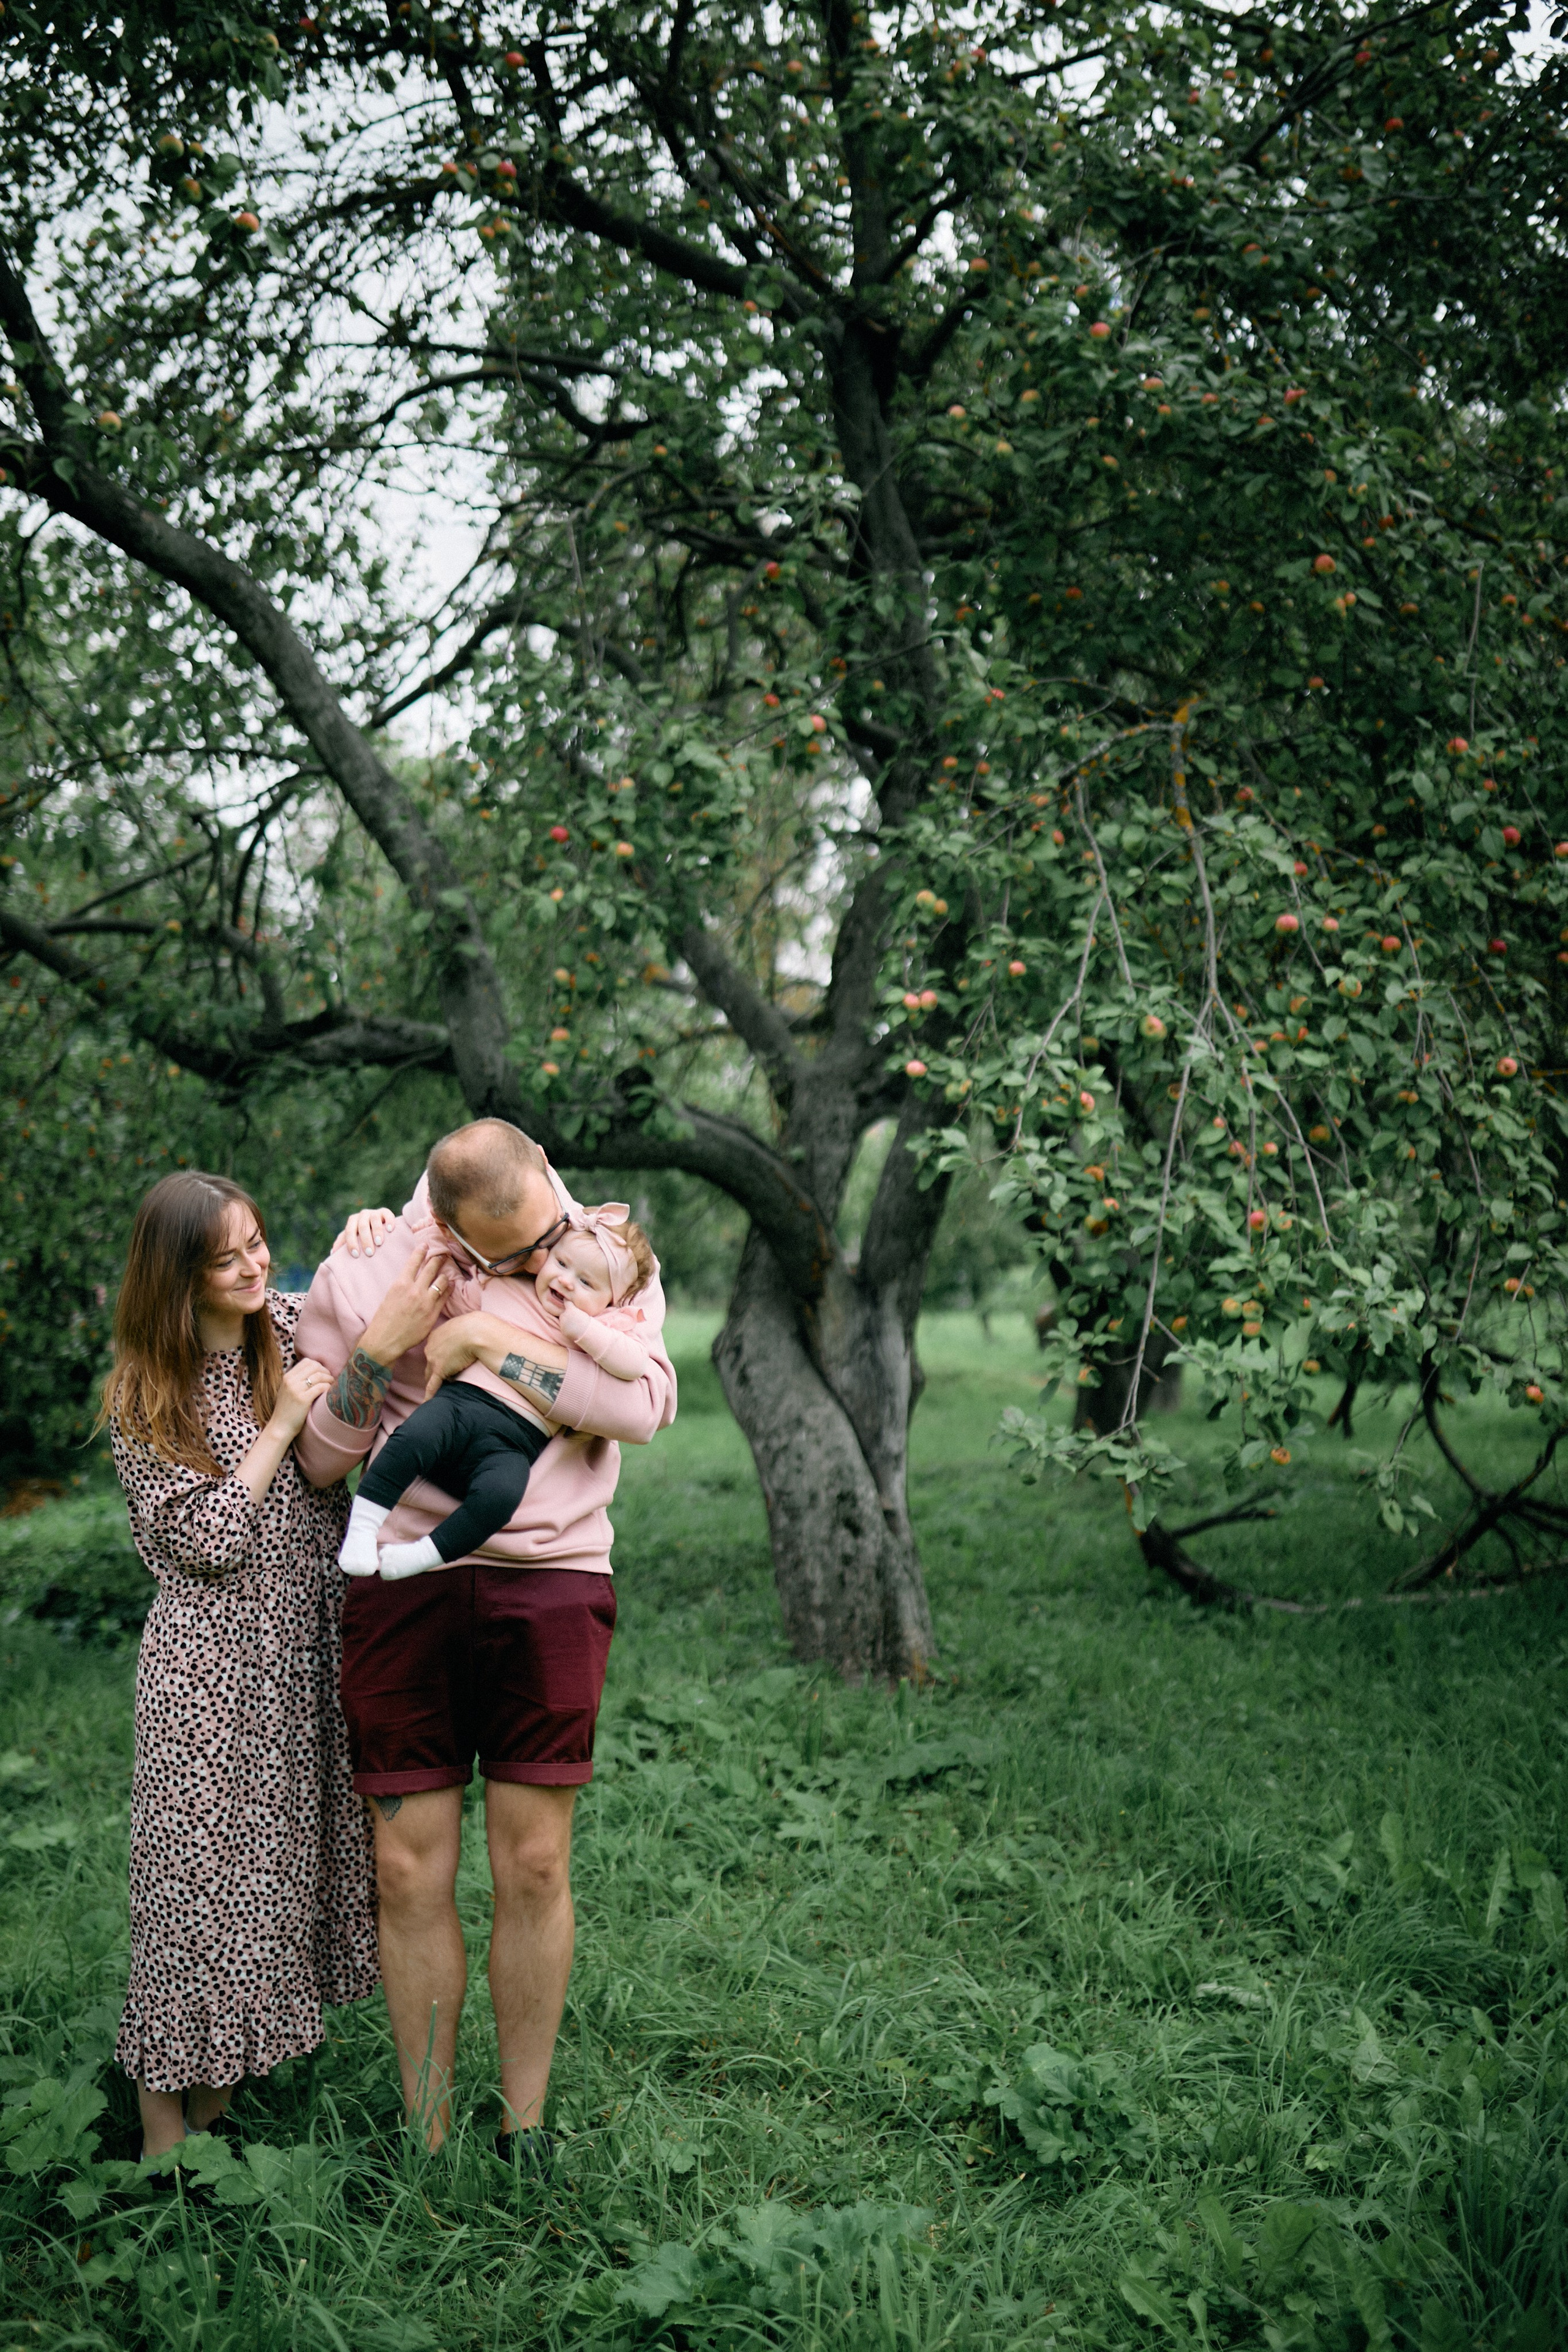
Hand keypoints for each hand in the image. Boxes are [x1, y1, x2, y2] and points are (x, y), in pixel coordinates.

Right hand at [268, 1357, 333, 1441]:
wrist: (280, 1427)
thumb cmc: (286, 1410)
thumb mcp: (287, 1390)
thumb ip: (296, 1380)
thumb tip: (315, 1372)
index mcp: (287, 1377)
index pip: (307, 1362)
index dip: (318, 1366)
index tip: (323, 1374)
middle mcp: (290, 1381)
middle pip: (314, 1366)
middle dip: (325, 1371)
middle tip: (330, 1379)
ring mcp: (296, 1389)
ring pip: (319, 1375)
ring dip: (329, 1379)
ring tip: (332, 1385)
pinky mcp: (303, 1399)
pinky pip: (320, 1387)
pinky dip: (328, 1387)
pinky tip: (329, 1392)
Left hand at [334, 1206, 396, 1258]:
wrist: (379, 1228)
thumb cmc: (362, 1238)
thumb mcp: (352, 1239)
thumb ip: (342, 1244)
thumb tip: (332, 1253)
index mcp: (352, 1221)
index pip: (349, 1231)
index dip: (352, 1243)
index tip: (356, 1255)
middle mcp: (362, 1215)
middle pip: (362, 1226)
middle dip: (365, 1240)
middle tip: (369, 1253)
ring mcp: (374, 1212)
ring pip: (374, 1219)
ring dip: (376, 1231)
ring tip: (379, 1243)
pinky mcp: (385, 1212)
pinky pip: (387, 1214)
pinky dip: (389, 1221)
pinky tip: (390, 1230)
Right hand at [356, 1244, 451, 1367]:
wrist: (386, 1340)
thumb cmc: (384, 1319)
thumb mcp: (390, 1296)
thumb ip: (403, 1285)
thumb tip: (413, 1277)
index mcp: (400, 1283)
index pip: (414, 1261)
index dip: (421, 1251)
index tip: (426, 1245)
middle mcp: (414, 1290)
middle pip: (431, 1268)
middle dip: (438, 1258)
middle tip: (443, 1253)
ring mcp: (425, 1302)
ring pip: (441, 1281)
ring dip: (444, 1274)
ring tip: (447, 1270)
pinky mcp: (433, 1313)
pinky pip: (445, 1297)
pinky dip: (448, 1288)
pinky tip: (450, 1285)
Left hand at [420, 1313, 488, 1399]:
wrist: (476, 1331)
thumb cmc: (474, 1326)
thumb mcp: (461, 1325)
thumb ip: (457, 1332)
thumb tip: (464, 1337)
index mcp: (435, 1336)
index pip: (433, 1350)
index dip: (438, 1357)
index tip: (444, 1361)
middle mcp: (430, 1347)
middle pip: (429, 1363)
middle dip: (434, 1369)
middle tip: (442, 1375)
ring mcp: (433, 1359)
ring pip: (430, 1374)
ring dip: (434, 1381)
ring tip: (435, 1390)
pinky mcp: (440, 1370)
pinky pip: (432, 1385)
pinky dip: (429, 1395)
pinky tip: (426, 1403)